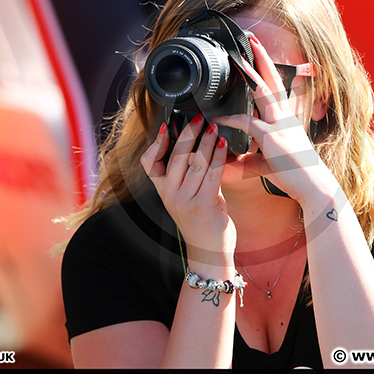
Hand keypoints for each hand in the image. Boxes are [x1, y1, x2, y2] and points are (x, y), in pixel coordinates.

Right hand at [140, 114, 235, 270]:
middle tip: (198, 119)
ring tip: (214, 128)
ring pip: (195, 163)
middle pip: (176, 157)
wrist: (209, 254)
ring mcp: (185, 201)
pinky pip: (212, 174)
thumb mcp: (187, 197)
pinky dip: (218, 157)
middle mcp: (170, 196)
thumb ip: (190, 175)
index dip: (156, 143)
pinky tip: (224, 146)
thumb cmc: (202, 222)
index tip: (166, 125)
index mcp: (163, 192)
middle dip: (188, 134)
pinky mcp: (203, 205)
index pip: (149, 163)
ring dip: (206, 142)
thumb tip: (199, 146)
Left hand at [214, 37, 328, 202]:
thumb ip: (247, 157)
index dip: (267, 70)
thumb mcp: (267, 163)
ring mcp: (280, 125)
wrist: (314, 187)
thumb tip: (228, 158)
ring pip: (264, 93)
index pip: (277, 87)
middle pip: (273, 80)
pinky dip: (231, 120)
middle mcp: (285, 117)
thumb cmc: (295, 175)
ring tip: (239, 59)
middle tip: (252, 40)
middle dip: (262, 58)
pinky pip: (248, 123)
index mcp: (286, 119)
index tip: (258, 54)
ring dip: (251, 74)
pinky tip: (218, 119)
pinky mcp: (272, 139)